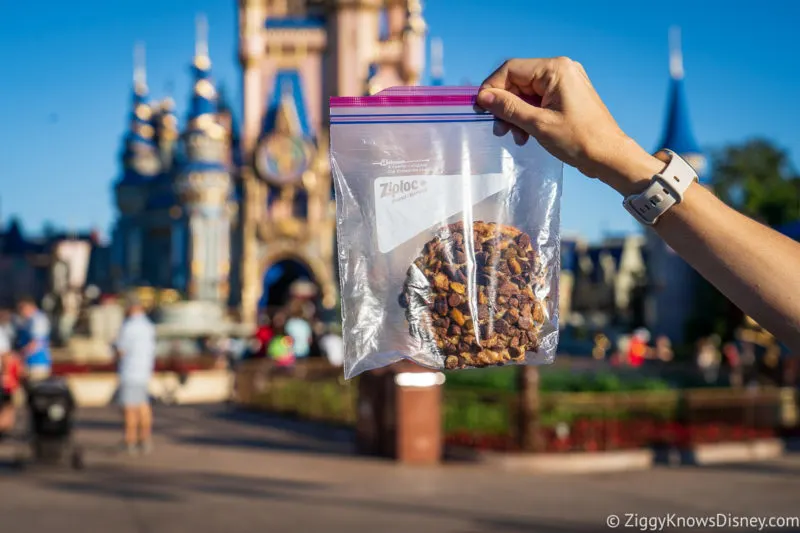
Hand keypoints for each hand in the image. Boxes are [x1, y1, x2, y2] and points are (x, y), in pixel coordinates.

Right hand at [477, 57, 662, 194]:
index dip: (492, 88)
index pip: (511, 69)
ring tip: (515, 136)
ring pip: (526, 92)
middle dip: (505, 106)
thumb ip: (508, 108)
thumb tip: (483, 97)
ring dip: (515, 114)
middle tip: (500, 129)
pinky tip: (525, 134)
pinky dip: (528, 115)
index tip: (482, 109)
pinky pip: (538, 100)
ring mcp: (565, 82)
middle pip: (517, 81)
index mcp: (555, 69)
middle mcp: (561, 69)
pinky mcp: (567, 96)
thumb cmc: (579, 139)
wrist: (609, 156)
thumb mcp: (537, 124)